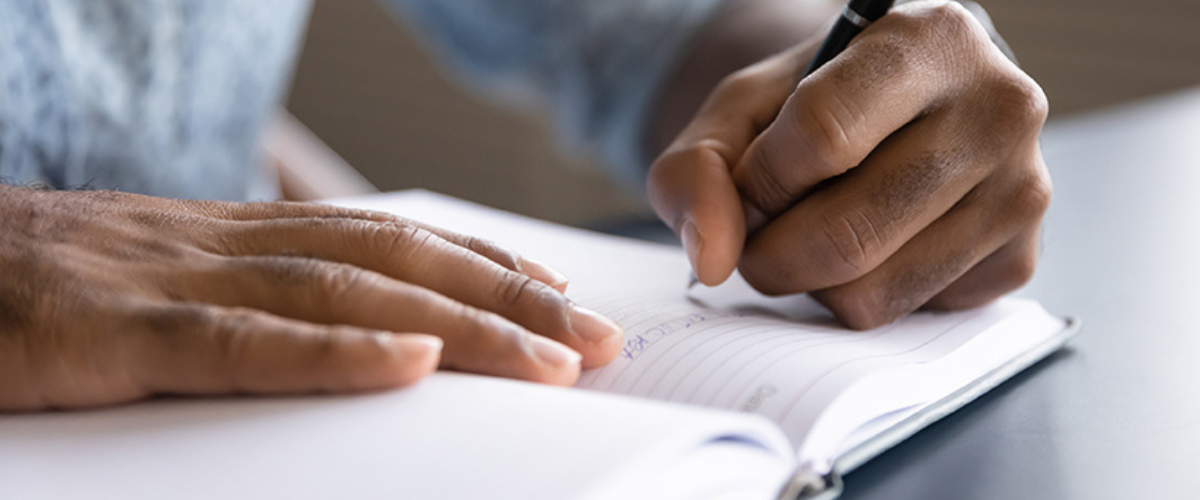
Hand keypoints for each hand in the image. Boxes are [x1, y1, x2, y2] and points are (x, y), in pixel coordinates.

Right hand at [0, 187, 622, 410]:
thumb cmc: (24, 292)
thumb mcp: (146, 291)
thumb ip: (236, 310)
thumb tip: (340, 344)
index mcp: (227, 236)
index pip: (383, 239)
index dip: (479, 263)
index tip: (558, 296)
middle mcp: (216, 243)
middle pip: (393, 260)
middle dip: (506, 297)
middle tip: (599, 337)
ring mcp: (165, 280)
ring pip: (343, 292)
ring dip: (460, 322)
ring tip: (552, 356)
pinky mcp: (107, 333)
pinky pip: (238, 340)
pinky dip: (334, 350)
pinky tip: (411, 360)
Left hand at [648, 0, 1050, 328]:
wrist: (897, 113)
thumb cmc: (814, 104)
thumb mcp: (739, 109)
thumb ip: (697, 168)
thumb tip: (715, 260)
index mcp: (932, 39)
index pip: (823, 136)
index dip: (761, 180)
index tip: (751, 181)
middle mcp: (999, 108)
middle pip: (846, 234)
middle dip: (771, 253)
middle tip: (760, 233)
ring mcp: (1022, 190)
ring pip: (873, 292)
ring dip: (811, 283)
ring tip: (814, 232)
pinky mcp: (1021, 260)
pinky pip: (906, 317)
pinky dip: (862, 297)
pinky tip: (871, 247)